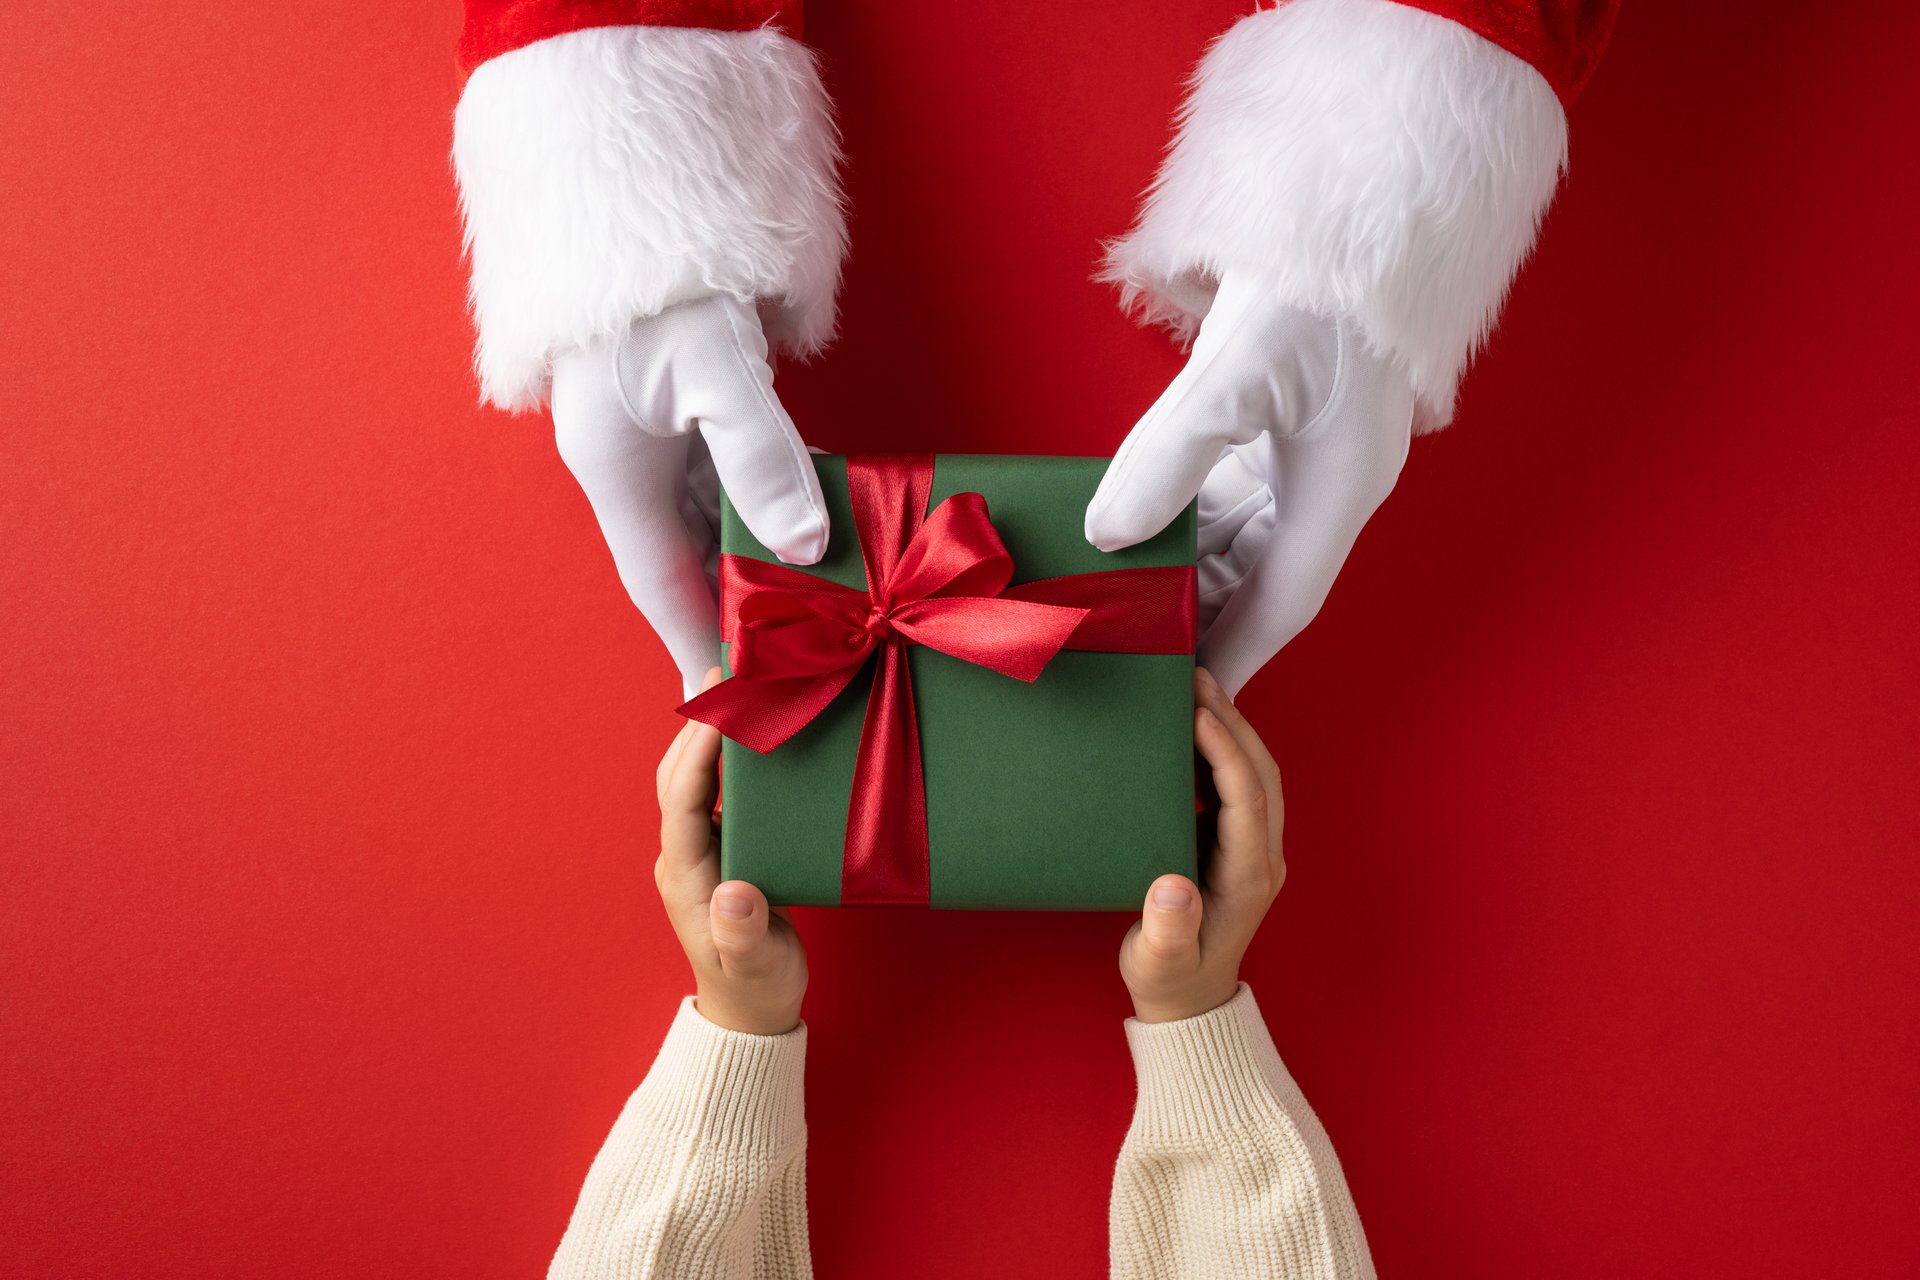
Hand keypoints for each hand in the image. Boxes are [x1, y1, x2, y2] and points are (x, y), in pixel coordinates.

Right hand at [550, 296, 830, 697]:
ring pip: (714, 516)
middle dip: (736, 607)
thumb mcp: (713, 370)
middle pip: (689, 557)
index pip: (660, 583)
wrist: (635, 183)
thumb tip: (803, 542)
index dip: (697, 641)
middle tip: (794, 656)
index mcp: (616, 470)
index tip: (732, 696)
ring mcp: (659, 429)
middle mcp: (633, 460)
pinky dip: (770, 501)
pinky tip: (813, 520)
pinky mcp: (689, 400)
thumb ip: (760, 458)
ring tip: (816, 602)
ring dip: (760, 555)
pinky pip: (730, 471)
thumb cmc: (658, 279)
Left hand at [654, 668, 807, 1034]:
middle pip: (678, 778)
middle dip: (697, 725)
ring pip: (693, 779)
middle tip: (725, 673)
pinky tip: (753, 734)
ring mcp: (700, 852)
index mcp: (687, 877)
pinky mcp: (720, 851)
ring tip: (738, 687)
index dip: (698, 755)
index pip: (683, 803)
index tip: (720, 711)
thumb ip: (743, 935)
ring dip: (709, 733)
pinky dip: (728, 757)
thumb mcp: (756, 966)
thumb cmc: (757, 987)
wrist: (752, 1011)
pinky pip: (716, 791)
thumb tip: (735, 894)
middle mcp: (685, 856)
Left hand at [1085, 272, 1415, 694]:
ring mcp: (1307, 452)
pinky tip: (1138, 527)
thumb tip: (1110, 534)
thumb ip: (1169, 457)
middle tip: (1130, 652)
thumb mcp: (1237, 373)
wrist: (1361, 205)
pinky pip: (1228, 490)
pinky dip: (1185, 515)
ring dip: (1185, 566)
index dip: (1234, 656)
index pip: (1280, 604)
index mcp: (1337, 492)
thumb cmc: (1316, 288)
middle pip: (1256, 576)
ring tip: (1120, 600)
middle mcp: (1327, 483)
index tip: (1191, 707)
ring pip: (1237, 534)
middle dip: (1197, 616)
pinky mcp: (1282, 419)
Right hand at [1120, 667, 1284, 1022]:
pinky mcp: (1237, 844)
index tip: (1199, 714)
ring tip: (1195, 688)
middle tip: (1197, 678)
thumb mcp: (1160, 960)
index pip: (1246, 801)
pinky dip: (1220, 749)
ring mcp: (1254, 848)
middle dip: (1233, 722)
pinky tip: (1191, 727)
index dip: (1226, 753)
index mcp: (1247, 878)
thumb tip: (1172, 887)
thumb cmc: (1171, 977)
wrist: (1190, 1000)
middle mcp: (1261, 856)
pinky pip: (1237, 784)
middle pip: (1259, 774)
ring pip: (1254, 774)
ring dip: (1230, 728)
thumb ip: (1168, 928)